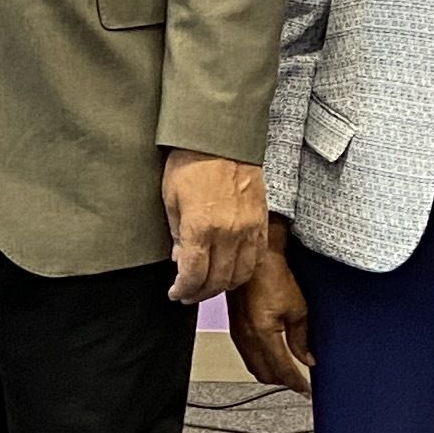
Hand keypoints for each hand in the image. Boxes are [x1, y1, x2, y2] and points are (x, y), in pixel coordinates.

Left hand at [160, 149, 267, 302]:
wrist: (222, 138)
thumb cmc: (191, 163)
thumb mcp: (171, 199)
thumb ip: (177, 234)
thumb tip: (181, 260)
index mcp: (201, 227)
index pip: (193, 275)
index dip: (182, 290)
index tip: (175, 293)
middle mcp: (228, 233)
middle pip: (217, 281)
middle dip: (200, 293)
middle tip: (188, 294)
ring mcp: (249, 229)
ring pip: (239, 275)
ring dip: (222, 286)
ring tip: (208, 286)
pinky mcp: (262, 223)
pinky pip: (256, 259)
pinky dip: (243, 271)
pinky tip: (231, 271)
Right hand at [226, 240, 312, 393]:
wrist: (255, 260)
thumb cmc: (273, 275)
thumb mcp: (297, 309)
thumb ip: (301, 339)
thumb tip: (306, 358)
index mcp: (263, 334)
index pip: (282, 369)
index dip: (296, 383)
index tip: (306, 390)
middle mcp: (247, 338)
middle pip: (265, 374)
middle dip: (283, 382)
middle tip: (299, 383)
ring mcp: (238, 334)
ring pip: (254, 367)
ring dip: (271, 373)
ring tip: (287, 373)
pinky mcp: (234, 328)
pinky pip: (247, 355)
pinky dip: (261, 362)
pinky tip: (271, 357)